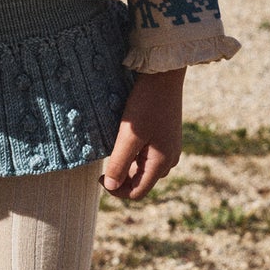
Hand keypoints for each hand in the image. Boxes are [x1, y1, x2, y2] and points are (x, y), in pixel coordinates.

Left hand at [102, 67, 184, 200]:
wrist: (164, 77)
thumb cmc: (146, 105)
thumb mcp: (129, 135)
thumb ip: (119, 163)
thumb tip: (111, 186)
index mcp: (161, 163)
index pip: (137, 192)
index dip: (116, 190)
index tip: (100, 176)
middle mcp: (169, 160)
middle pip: (141, 182)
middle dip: (122, 177)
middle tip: (105, 160)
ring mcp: (170, 149)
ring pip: (144, 169)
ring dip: (128, 165)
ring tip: (116, 146)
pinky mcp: (167, 138)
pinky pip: (149, 155)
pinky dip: (135, 154)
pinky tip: (126, 139)